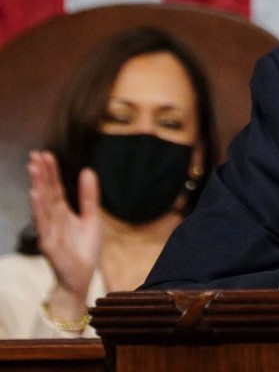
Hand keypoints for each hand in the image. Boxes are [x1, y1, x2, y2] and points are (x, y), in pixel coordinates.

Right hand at [27, 151, 101, 316]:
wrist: (83, 278)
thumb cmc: (84, 250)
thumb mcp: (92, 218)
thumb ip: (89, 197)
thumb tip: (88, 171)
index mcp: (63, 213)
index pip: (55, 188)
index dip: (51, 172)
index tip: (45, 154)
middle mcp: (53, 219)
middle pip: (46, 192)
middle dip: (41, 174)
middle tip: (35, 155)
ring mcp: (49, 231)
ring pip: (42, 205)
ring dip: (37, 186)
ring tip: (33, 168)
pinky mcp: (49, 244)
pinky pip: (42, 224)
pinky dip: (38, 209)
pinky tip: (35, 195)